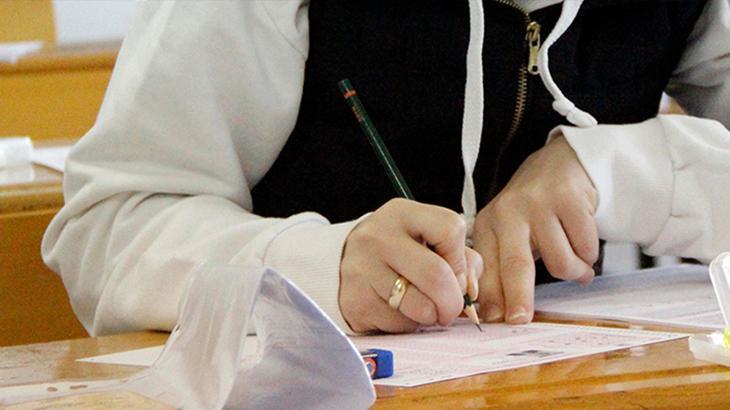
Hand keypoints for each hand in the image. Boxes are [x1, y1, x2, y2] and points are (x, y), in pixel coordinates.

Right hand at [340, 198, 482, 332]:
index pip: (451, 229)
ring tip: (422, 307)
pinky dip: (407, 325)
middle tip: (450, 308)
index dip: (461, 259)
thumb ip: (460, 258)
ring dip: (431, 316)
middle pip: (436, 275)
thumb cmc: (396, 252)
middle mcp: (379, 237)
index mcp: (402, 214)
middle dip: (453, 301)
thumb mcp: (424, 238)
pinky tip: (397, 310)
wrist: (342, 263)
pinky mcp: (356, 302)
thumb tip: (470, 291)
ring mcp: (363, 270)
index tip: (455, 271)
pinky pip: (399, 324)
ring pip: (420, 307)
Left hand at [473, 136, 598, 323]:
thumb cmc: (533, 206)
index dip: (490, 296)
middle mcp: (509, 212)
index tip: (492, 321)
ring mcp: (540, 204)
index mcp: (489, 224)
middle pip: (515, 265)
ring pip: (559, 262)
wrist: (563, 161)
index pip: (486, 267)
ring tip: (576, 265)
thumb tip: (498, 313)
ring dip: (574, 273)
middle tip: (520, 320)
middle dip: (518, 298)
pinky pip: (585, 247)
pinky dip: (589, 255)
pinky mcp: (570, 200)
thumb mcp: (509, 230)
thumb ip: (503, 265)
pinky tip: (583, 243)